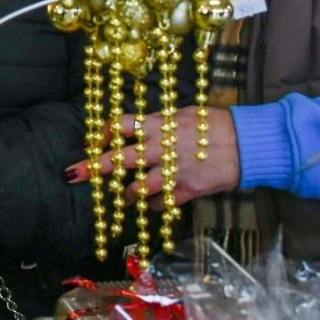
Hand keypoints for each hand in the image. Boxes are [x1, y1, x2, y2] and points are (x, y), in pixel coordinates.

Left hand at [63, 106, 240, 207]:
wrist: (247, 144)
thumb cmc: (216, 125)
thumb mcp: (183, 115)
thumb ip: (161, 123)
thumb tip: (141, 128)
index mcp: (159, 125)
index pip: (121, 126)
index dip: (103, 133)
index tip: (95, 141)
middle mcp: (161, 149)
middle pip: (119, 159)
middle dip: (93, 167)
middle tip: (73, 174)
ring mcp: (173, 172)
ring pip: (137, 188)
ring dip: (125, 194)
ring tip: (121, 197)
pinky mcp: (187, 191)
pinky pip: (161, 203)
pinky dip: (153, 205)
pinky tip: (151, 204)